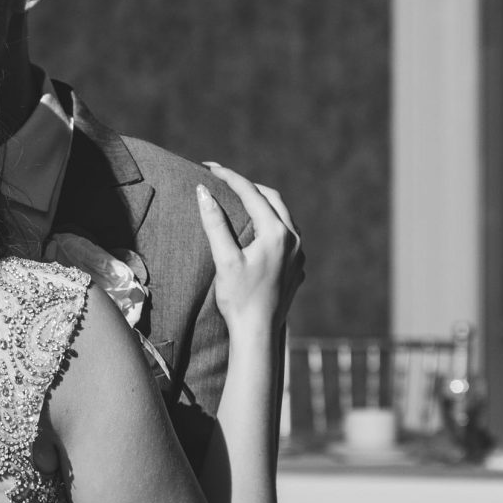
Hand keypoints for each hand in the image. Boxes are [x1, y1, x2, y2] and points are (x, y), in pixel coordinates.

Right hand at [197, 162, 303, 339]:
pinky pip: (288, 238)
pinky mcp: (298, 269)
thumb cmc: (239, 298)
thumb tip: (203, 192)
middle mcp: (293, 239)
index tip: (210, 168)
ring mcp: (299, 255)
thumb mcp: (224, 259)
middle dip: (250, 187)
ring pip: (284, 218)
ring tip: (244, 202)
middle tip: (226, 181)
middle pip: (273, 199)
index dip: (230, 178)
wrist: (259, 333)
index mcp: (276, 233)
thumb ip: (215, 223)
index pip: (251, 194)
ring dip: (265, 205)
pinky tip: (260, 234)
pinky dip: (273, 226)